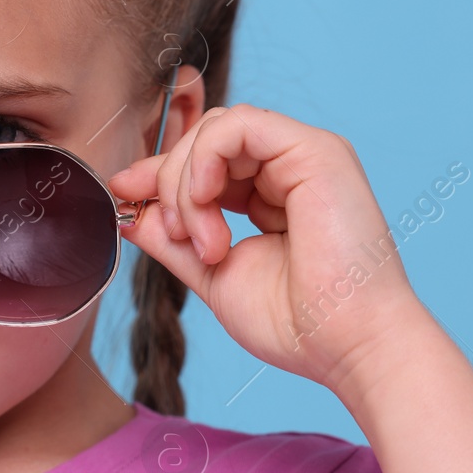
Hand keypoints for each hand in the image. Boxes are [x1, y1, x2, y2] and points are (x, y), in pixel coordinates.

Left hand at [107, 103, 430, 394]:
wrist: (348, 346)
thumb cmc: (296, 323)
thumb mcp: (215, 274)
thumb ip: (173, 241)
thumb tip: (130, 215)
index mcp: (274, 194)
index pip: (207, 162)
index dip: (160, 174)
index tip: (124, 194)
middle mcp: (291, 168)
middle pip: (206, 139)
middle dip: (169, 183)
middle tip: (174, 236)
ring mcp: (306, 155)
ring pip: (217, 129)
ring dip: (186, 183)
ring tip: (202, 241)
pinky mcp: (316, 151)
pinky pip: (239, 125)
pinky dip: (205, 161)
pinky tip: (205, 205)